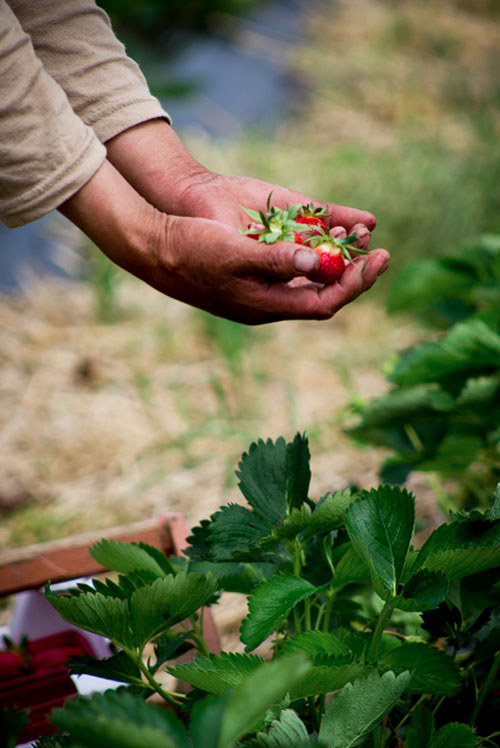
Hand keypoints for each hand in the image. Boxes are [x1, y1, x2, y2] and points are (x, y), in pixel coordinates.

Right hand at [106, 121, 388, 302]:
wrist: (156, 246)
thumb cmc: (191, 251)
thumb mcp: (232, 253)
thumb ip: (274, 259)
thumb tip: (316, 261)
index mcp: (266, 304)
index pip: (324, 303)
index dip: (354, 285)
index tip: (378, 261)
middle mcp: (270, 299)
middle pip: (323, 292)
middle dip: (353, 273)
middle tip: (380, 252)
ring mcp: (263, 284)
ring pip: (311, 276)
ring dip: (337, 257)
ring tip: (360, 235)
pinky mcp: (256, 267)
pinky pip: (296, 262)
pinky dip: (315, 247)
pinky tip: (329, 229)